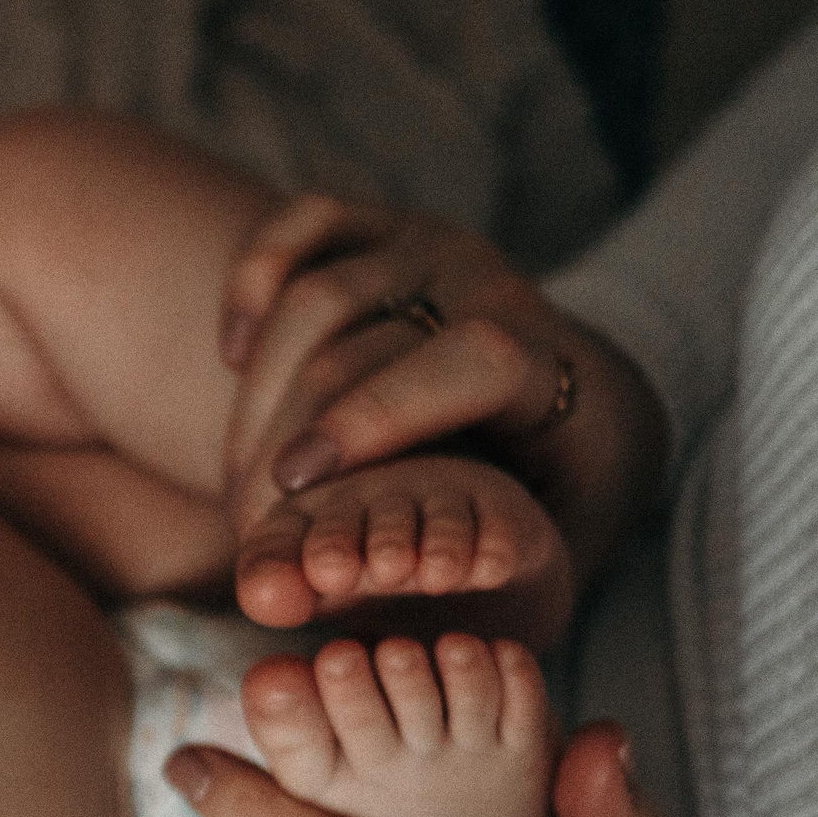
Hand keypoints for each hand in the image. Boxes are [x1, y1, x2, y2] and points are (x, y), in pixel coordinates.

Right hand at [217, 195, 667, 587]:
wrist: (581, 416)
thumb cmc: (553, 506)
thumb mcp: (552, 555)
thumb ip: (476, 575)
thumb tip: (373, 592)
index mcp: (555, 364)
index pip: (473, 359)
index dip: (380, 416)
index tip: (302, 487)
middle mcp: (491, 286)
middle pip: (362, 343)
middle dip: (281, 440)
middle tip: (249, 529)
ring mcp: (429, 248)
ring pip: (314, 297)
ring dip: (256, 397)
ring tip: (242, 480)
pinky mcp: (378, 227)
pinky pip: (298, 225)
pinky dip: (252, 281)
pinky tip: (236, 354)